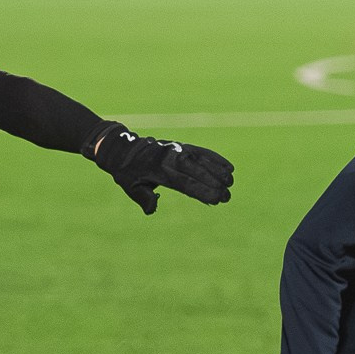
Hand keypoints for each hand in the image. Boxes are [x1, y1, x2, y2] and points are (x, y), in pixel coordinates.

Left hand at [92, 125, 233, 213]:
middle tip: (228, 195)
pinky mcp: (182, 146)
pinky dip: (215, 158)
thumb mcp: (130, 186)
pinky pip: (201, 151)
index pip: (185, 182)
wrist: (123, 148)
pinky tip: (229, 167)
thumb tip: (153, 207)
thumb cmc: (128, 172)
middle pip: (197, 171)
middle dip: (214, 182)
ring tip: (231, 181)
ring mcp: (177, 149)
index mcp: (159, 169)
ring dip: (218, 169)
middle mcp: (170, 157)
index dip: (202, 191)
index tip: (217, 199)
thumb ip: (143, 198)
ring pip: (202, 159)